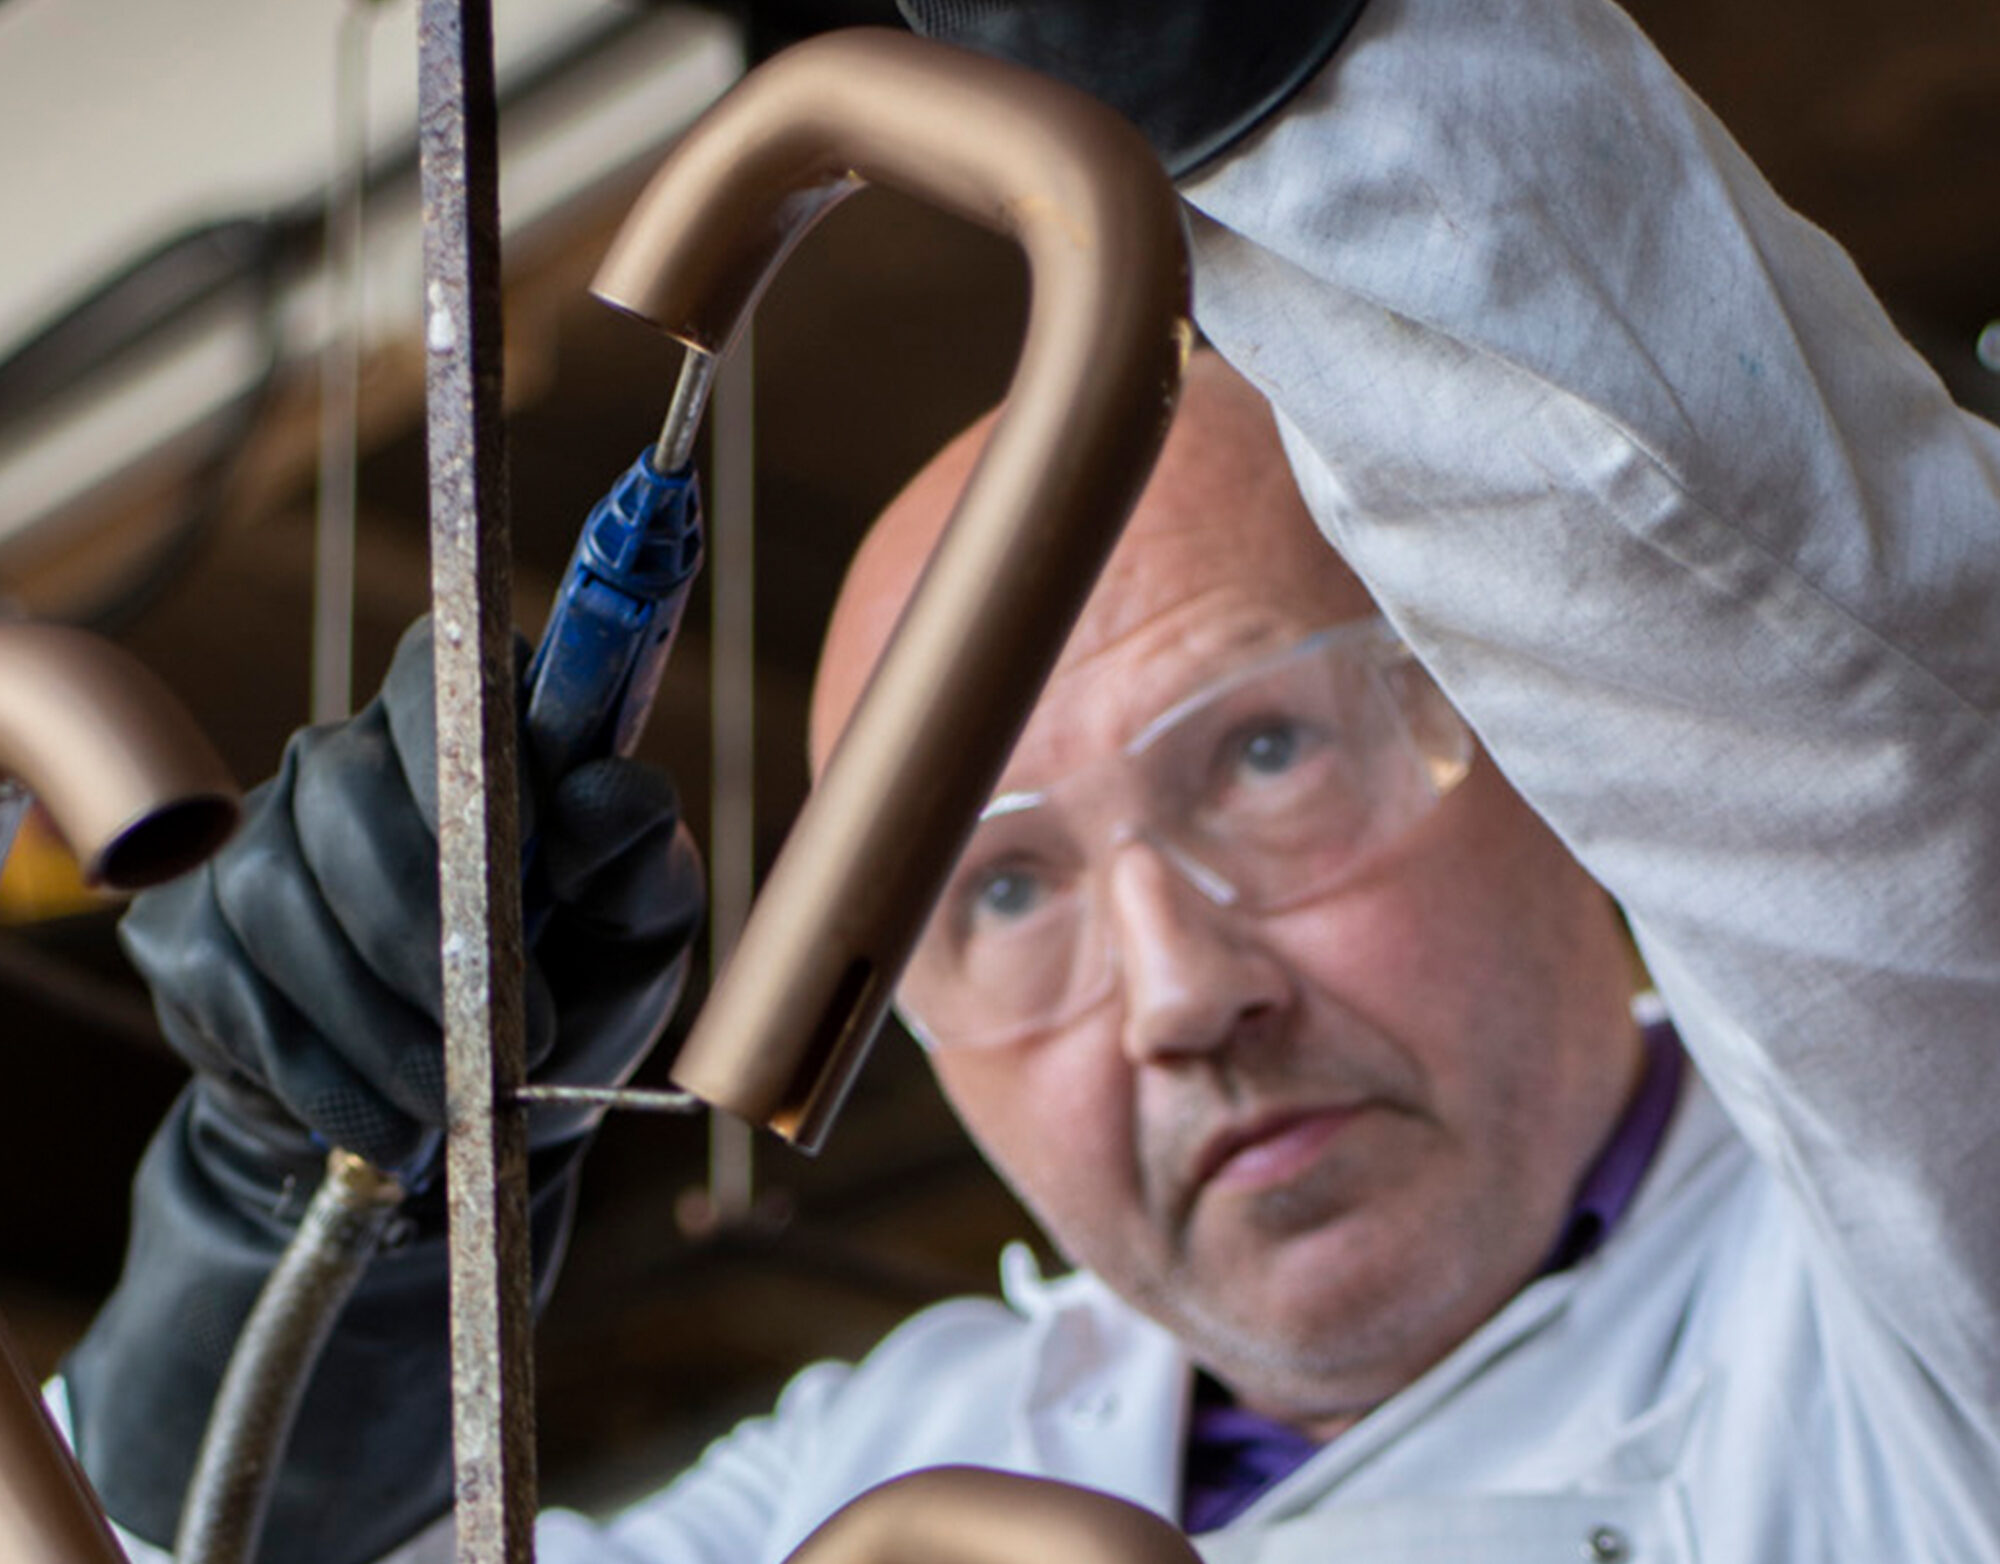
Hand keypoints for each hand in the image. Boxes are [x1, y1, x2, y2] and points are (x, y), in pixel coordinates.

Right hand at [118, 615, 703, 1173]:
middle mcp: (341, 758)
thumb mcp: (639, 924)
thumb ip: (635, 854)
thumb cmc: (573, 980)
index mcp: (461, 730)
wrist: (461, 1105)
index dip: (475, 753)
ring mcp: (252, 840)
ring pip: (280, 900)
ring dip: (375, 1018)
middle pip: (346, 796)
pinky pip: (233, 989)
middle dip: (425, 927)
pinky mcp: (189, 931)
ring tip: (452, 1097)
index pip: (442, 682)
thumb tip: (604, 790)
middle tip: (503, 1034)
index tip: (527, 846)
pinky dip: (320, 1072)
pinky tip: (384, 1125)